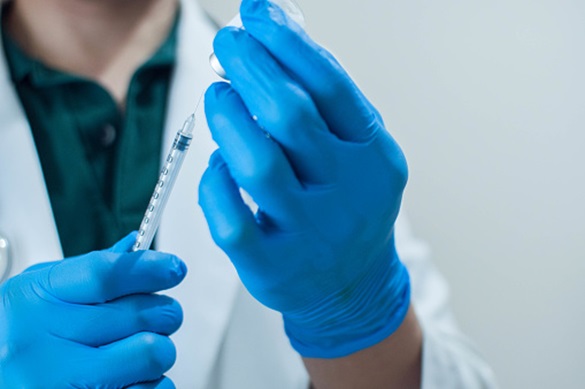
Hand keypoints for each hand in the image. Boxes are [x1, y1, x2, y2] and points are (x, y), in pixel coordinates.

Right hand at [0, 233, 185, 387]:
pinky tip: (134, 378)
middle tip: (159, 315)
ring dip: (160, 350)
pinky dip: (154, 384)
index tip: (174, 268)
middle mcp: (42, 341)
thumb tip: (135, 247)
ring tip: (143, 349)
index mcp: (35, 299)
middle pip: (138, 313)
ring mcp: (56, 382)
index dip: (149, 268)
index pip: (106, 274)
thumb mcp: (37, 294)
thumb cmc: (13, 336)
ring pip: (150, 353)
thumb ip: (86, 273)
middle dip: (164, 311)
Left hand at [199, 0, 409, 357]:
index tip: (256, 13)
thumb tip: (274, 37)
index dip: (288, 42)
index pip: (330, 87)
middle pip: (289, 116)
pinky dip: (214, 181)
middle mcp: (346, 194)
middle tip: (227, 43)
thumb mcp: (355, 151)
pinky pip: (229, 217)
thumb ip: (324, 103)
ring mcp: (309, 234)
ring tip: (218, 96)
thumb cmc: (347, 205)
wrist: (354, 284)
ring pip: (256, 165)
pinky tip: (218, 163)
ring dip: (227, 118)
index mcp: (372, 157)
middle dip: (249, 67)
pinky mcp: (271, 266)